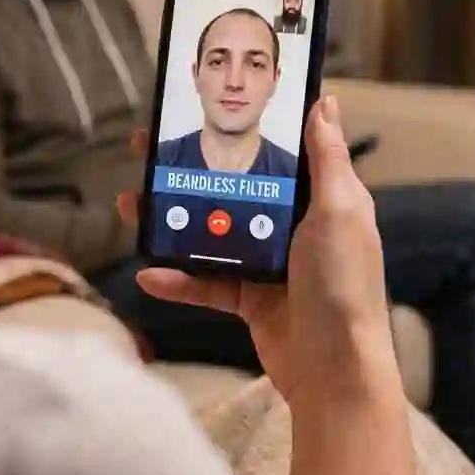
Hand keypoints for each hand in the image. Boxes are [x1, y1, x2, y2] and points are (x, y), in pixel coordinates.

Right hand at [117, 96, 397, 409]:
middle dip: (188, 168)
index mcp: (318, 198)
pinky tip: (148, 272)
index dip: (242, 128)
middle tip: (145, 149)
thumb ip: (328, 158)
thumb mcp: (340, 211)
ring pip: (210, 230)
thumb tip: (324, 102)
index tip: (205, 108)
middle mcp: (291, 225)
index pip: (277, 151)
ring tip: (130, 203)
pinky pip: (205, 281)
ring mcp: (267, 261)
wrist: (335, 372)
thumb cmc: (344, 285)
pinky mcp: (247, 297)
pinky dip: (177, 279)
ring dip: (170, 219)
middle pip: (232, 186)